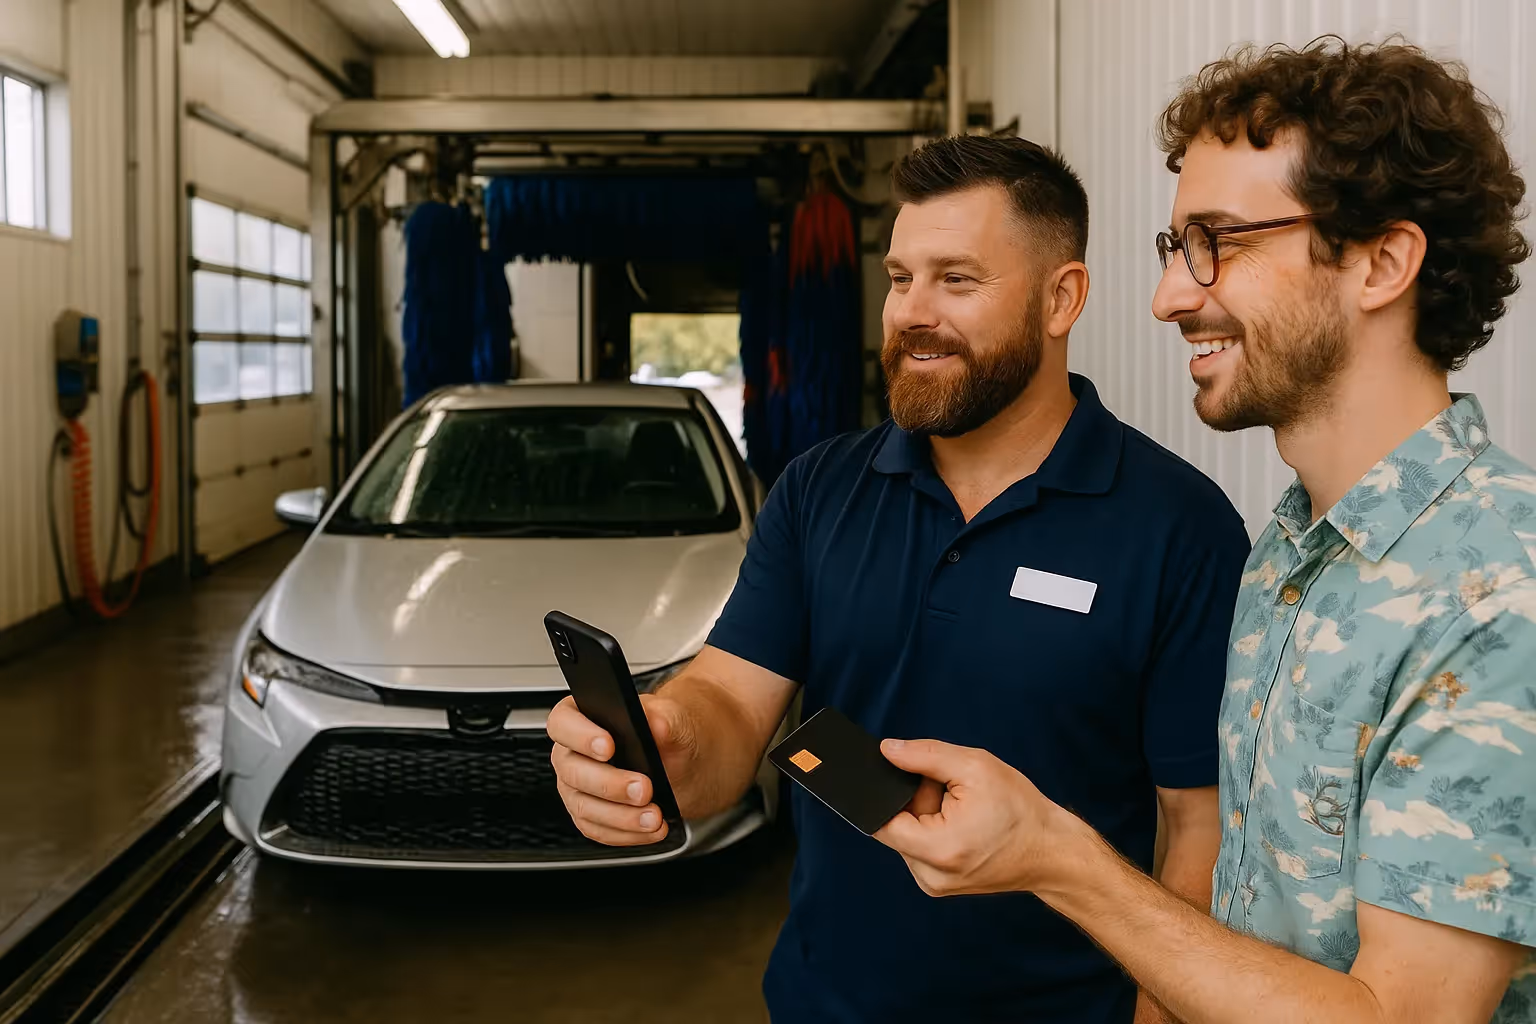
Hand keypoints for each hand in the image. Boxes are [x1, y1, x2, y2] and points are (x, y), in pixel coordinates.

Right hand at [546, 693, 692, 845]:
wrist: (682, 764)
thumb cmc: (668, 735)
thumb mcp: (674, 720)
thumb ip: (665, 719)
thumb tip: (657, 724)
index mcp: (583, 717)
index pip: (563, 722)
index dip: (581, 735)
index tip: (609, 747)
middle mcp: (573, 753)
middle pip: (573, 771)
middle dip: (610, 784)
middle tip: (643, 789)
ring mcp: (577, 787)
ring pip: (584, 807)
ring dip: (621, 816)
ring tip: (654, 816)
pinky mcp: (589, 816)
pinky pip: (598, 830)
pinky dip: (626, 833)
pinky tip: (651, 828)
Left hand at [874, 738, 1075, 896]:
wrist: (1051, 851)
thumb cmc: (1021, 811)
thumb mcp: (975, 767)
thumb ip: (925, 755)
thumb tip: (887, 750)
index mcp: (938, 849)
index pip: (880, 820)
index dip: (888, 792)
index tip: (908, 777)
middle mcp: (930, 876)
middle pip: (895, 826)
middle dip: (915, 802)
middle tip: (951, 792)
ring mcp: (934, 885)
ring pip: (907, 837)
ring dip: (924, 817)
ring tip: (961, 811)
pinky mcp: (939, 885)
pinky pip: (920, 849)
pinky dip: (933, 832)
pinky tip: (960, 826)